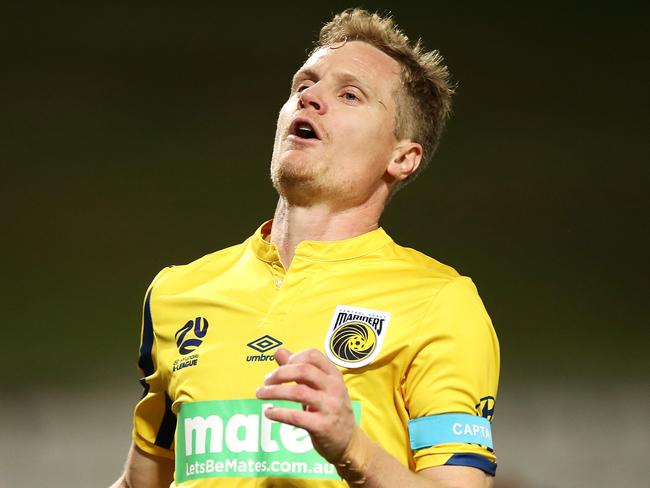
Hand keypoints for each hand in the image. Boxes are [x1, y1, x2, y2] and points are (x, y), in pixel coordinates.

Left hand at [255, 347, 355, 463]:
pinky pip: (296, 417)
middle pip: (303, 370)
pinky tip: (269, 412)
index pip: (313, 355)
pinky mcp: (323, 426)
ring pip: (298, 392)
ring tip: (260, 394)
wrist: (347, 441)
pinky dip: (279, 413)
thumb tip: (279, 351)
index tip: (280, 368)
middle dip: (280, 373)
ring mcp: (330, 407)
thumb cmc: (329, 409)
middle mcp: (334, 388)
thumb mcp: (318, 387)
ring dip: (274, 392)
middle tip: (266, 381)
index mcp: (333, 375)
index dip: (293, 357)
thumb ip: (298, 369)